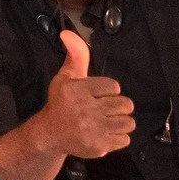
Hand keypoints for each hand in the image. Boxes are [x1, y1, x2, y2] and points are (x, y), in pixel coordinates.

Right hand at [38, 29, 134, 158]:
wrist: (49, 134)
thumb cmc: (61, 103)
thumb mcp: (66, 77)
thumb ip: (76, 55)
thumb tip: (67, 33)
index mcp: (78, 90)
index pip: (114, 87)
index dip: (107, 91)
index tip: (95, 96)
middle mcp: (85, 109)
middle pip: (125, 105)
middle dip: (116, 107)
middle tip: (102, 110)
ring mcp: (93, 129)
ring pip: (128, 123)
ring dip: (120, 123)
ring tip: (105, 122)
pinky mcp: (99, 146)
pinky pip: (125, 139)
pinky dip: (117, 138)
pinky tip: (103, 134)